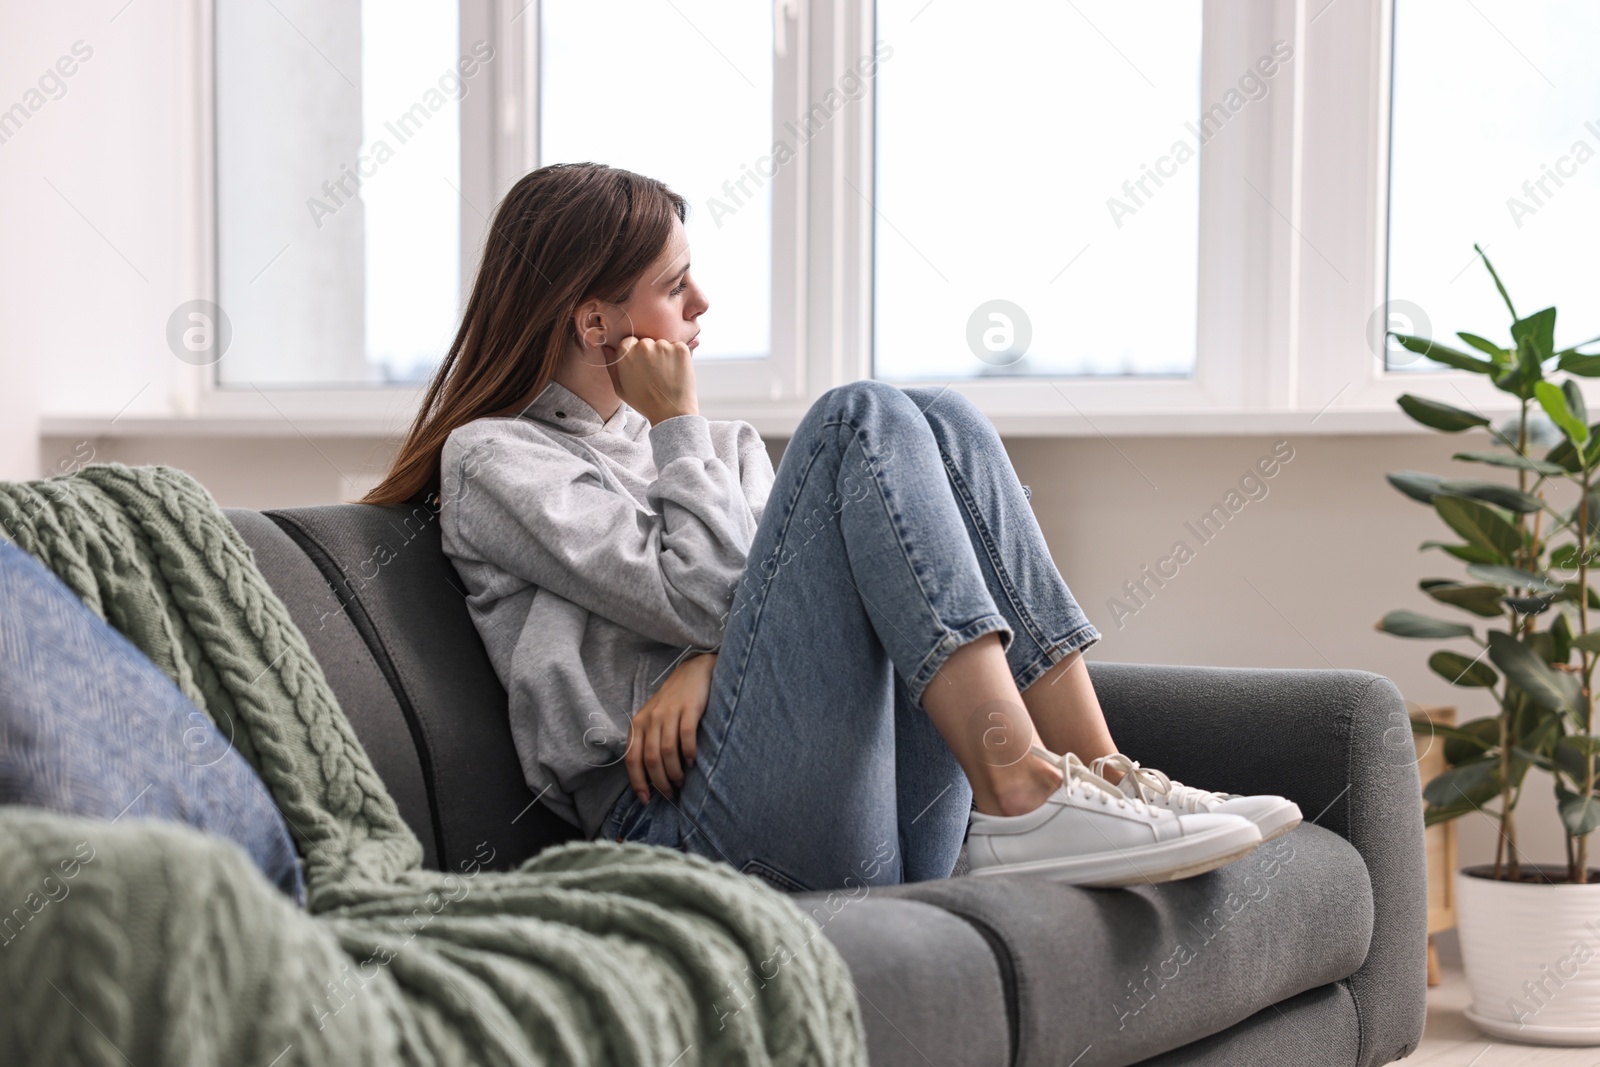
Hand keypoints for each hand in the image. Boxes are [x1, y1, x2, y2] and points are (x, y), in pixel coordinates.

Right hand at [605, 336, 698, 425]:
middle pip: (647, 342)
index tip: (641, 367)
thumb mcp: (620, 388)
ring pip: (662, 345)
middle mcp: (643, 345)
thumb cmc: (644, 402)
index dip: (635, 355)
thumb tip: (607, 347)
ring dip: (665, 355)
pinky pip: (678, 347)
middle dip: (650, 354)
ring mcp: (663, 346)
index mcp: (625, 352)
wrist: (670, 412)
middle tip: (655, 373)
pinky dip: (678, 357)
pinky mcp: (680, 349)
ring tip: (666, 375)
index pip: (629, 342)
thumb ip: (612, 366)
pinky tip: (676, 372)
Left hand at [625, 652, 715, 803]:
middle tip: (669, 793)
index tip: (646, 800)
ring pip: (667, 751)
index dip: (638, 782)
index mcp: (638, 724)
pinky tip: (692, 762)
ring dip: (674, 772)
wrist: (692, 673)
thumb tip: (650, 778)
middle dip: (659, 782)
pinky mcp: (689, 708)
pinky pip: (686, 736)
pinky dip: (689, 753)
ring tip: (681, 781)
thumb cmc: (672, 703)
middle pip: (650, 759)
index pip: (632, 759)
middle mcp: (650, 719)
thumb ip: (648, 743)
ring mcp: (669, 713)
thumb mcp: (653, 721)